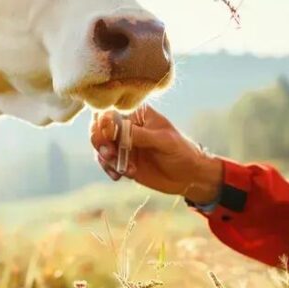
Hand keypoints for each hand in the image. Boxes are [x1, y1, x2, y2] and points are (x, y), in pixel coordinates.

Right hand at [89, 105, 222, 204]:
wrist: (189, 176)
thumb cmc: (181, 151)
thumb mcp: (163, 141)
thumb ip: (139, 135)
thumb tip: (114, 128)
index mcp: (138, 114)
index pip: (111, 110)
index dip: (103, 122)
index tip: (108, 137)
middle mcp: (127, 126)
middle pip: (99, 127)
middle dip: (100, 141)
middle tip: (109, 155)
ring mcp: (123, 144)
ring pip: (100, 146)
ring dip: (105, 158)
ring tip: (121, 170)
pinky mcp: (123, 160)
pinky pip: (106, 162)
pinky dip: (110, 169)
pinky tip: (121, 176)